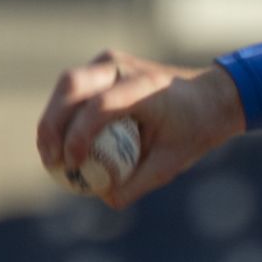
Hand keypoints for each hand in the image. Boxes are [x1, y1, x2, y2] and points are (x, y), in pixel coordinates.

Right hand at [36, 50, 245, 207]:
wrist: (211, 97)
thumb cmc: (195, 129)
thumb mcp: (174, 160)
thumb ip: (141, 181)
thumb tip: (107, 199)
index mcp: (147, 86)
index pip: (102, 105)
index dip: (79, 135)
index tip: (72, 164)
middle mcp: (125, 67)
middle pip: (73, 85)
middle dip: (52, 123)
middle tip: (51, 161)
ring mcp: (111, 62)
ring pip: (67, 84)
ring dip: (52, 118)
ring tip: (50, 156)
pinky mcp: (102, 66)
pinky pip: (74, 88)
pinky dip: (62, 113)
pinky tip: (59, 143)